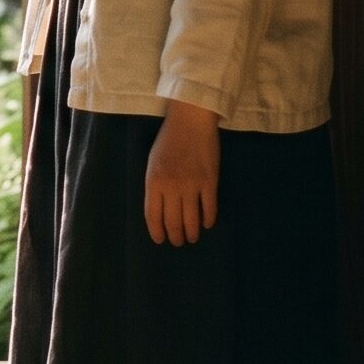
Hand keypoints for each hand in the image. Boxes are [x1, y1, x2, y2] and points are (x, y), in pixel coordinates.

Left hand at [145, 99, 219, 245]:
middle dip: (174, 236)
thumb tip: (160, 208)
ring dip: (191, 233)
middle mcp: (171, 186)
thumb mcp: (153, 162)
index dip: (156, 231)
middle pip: (172, 221)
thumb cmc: (168, 140)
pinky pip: (209, 208)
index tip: (160, 240)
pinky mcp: (210, 182)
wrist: (190, 121)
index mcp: (153, 181)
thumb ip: (155, 185)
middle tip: (178, 242)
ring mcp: (192, 185)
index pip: (153, 215)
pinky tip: (206, 224)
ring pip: (191, 219)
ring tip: (192, 237)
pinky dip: (208, 219)